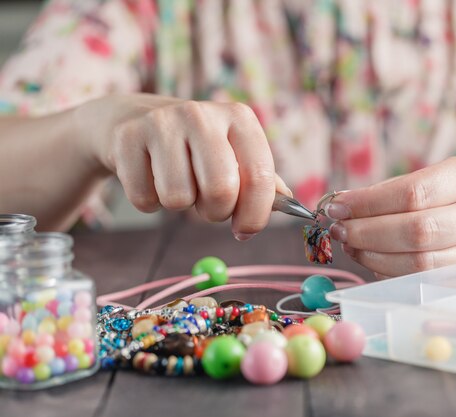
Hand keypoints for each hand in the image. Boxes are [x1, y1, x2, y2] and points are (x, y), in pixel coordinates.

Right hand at [74, 93, 290, 238]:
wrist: (135, 121)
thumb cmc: (197, 148)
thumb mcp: (235, 154)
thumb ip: (264, 181)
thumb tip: (293, 207)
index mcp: (239, 118)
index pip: (260, 176)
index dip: (256, 214)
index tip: (245, 230)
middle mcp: (202, 114)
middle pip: (220, 191)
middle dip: (215, 212)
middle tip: (207, 204)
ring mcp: (161, 123)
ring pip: (178, 199)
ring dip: (180, 205)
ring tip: (178, 183)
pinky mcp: (126, 138)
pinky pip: (144, 199)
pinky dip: (150, 202)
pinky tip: (151, 177)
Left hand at [326, 157, 455, 276]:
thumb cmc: (437, 198)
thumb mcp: (417, 182)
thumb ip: (381, 194)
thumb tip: (340, 207)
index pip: (413, 193)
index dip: (369, 203)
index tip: (337, 207)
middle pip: (418, 229)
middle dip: (369, 231)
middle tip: (339, 230)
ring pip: (419, 261)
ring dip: (374, 255)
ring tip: (350, 244)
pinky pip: (420, 280)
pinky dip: (387, 271)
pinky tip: (369, 258)